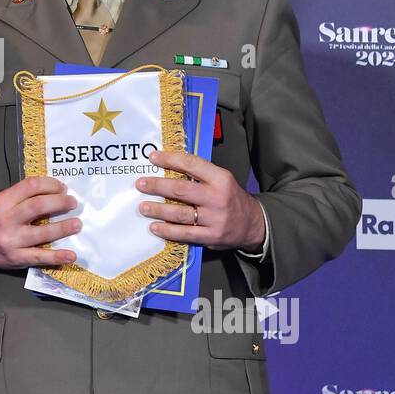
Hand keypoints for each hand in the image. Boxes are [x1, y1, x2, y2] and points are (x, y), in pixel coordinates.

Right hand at [0, 176, 80, 270]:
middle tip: (73, 202)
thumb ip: (23, 197)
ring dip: (63, 228)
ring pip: (42, 233)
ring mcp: (12, 240)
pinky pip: (40, 257)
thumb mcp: (3, 203)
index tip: (63, 187)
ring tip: (77, 224)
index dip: (50, 185)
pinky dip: (57, 256)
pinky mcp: (17, 258)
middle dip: (60, 202)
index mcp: (4, 201)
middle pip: (38, 206)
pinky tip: (71, 255)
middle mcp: (7, 219)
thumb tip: (55, 192)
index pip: (30, 186)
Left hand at [136, 149, 264, 251]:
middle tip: (141, 184)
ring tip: (143, 207)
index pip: (191, 165)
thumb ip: (200, 174)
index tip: (153, 157)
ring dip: (158, 210)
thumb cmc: (231, 198)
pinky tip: (155, 227)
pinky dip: (167, 230)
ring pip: (180, 213)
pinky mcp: (211, 236)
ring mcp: (214, 219)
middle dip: (157, 186)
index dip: (170, 160)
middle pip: (181, 190)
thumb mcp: (222, 180)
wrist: (253, 224)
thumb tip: (169, 166)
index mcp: (221, 179)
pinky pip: (185, 233)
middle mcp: (217, 198)